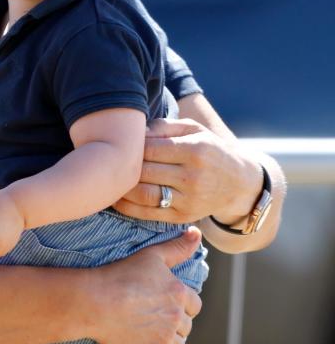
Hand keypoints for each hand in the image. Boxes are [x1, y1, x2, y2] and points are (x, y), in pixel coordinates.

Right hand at [88, 228, 202, 343]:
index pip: (194, 303)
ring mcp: (165, 336)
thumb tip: (196, 234)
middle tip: (152, 312)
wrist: (96, 301)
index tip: (163, 299)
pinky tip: (144, 335)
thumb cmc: (121, 275)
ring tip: (148, 325)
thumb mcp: (151, 255)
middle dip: (174, 319)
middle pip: (186, 324)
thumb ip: (177, 247)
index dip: (181, 301)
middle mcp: (177, 316)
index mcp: (179, 292)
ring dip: (168, 334)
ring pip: (178, 340)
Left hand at [114, 118, 261, 224]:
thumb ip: (164, 126)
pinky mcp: (183, 217)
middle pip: (144, 171)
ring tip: (105, 179)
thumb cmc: (209, 150)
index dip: (129, 146)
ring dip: (120, 188)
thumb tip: (136, 131)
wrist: (239, 184)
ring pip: (144, 194)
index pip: (150, 148)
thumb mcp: (193, 129)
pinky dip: (127, 207)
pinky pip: (149, 214)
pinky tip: (115, 197)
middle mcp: (193, 177)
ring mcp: (189, 200)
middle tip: (103, 160)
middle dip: (121, 166)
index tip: (117, 143)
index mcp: (195, 151)